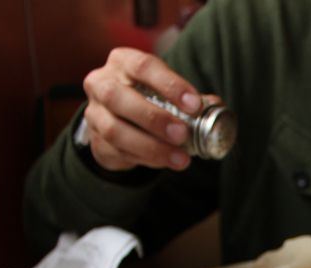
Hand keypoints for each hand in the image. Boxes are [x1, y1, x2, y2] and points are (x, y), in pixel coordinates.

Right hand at [81, 47, 216, 171]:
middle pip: (118, 97)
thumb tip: (216, 105)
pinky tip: (165, 162)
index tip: (195, 105)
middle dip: (154, 118)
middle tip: (182, 134)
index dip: (170, 85)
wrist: (117, 119)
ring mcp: (94, 113)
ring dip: (151, 147)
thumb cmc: (147, 97)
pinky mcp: (95, 141)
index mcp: (123, 62)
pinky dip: (145, 159)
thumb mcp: (165, 90)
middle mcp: (101, 83)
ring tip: (180, 158)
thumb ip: (190, 98)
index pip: (143, 66)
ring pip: (114, 130)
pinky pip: (117, 152)